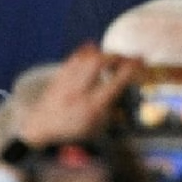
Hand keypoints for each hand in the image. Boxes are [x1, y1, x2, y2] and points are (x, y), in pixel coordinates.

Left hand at [17, 44, 139, 147]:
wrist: (40, 130)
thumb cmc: (72, 132)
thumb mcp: (97, 127)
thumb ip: (112, 110)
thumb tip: (126, 95)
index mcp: (92, 106)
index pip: (116, 81)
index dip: (131, 68)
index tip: (141, 60)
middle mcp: (79, 92)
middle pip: (99, 63)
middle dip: (116, 56)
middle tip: (125, 58)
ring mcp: (66, 83)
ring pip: (86, 58)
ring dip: (103, 53)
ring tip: (111, 56)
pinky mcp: (57, 77)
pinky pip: (73, 58)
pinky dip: (85, 51)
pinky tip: (93, 49)